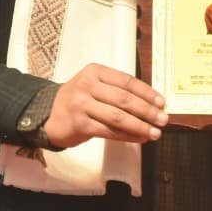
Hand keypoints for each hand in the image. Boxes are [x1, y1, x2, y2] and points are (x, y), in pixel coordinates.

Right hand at [42, 64, 167, 148]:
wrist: (48, 115)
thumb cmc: (78, 100)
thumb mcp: (93, 85)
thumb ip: (116, 90)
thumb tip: (150, 104)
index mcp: (94, 71)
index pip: (126, 81)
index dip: (146, 92)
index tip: (162, 102)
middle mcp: (86, 85)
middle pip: (124, 99)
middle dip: (147, 111)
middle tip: (163, 119)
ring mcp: (81, 105)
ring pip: (118, 117)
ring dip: (140, 126)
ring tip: (155, 132)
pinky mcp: (80, 124)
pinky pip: (109, 131)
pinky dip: (127, 136)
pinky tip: (139, 138)